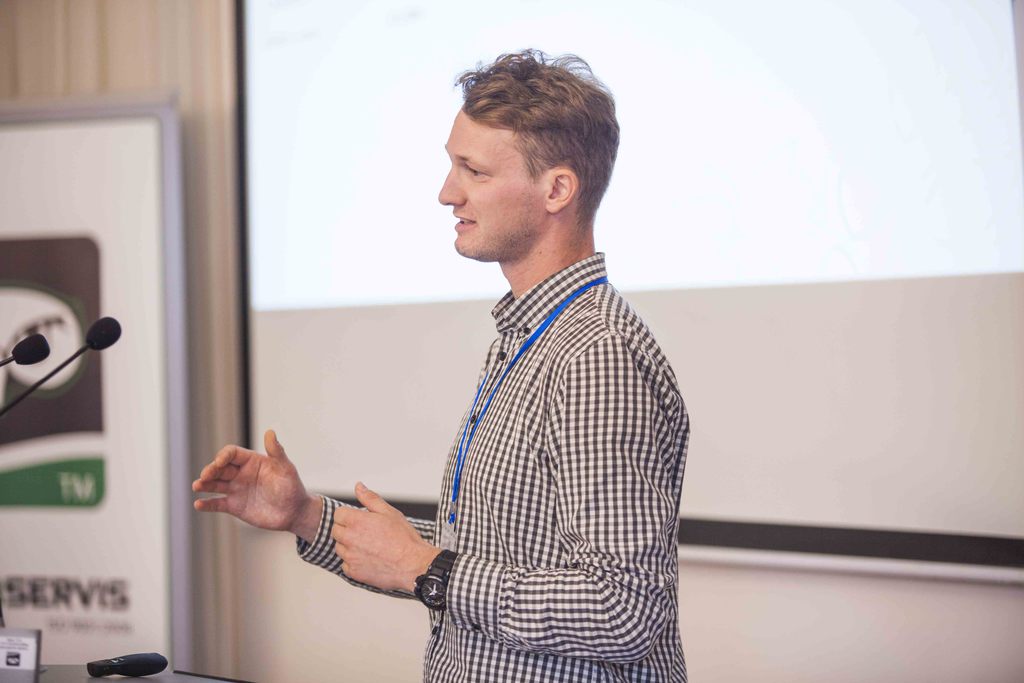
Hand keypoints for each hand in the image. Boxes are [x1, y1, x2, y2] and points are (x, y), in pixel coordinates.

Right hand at [192, 429, 321, 539]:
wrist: (294, 512)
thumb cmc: (292, 487)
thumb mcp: (285, 468)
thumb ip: (276, 451)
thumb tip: (270, 431)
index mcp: (252, 461)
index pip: (232, 454)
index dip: (223, 456)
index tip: (219, 462)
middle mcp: (241, 474)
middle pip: (220, 468)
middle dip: (210, 470)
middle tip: (205, 476)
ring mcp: (236, 489)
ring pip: (215, 484)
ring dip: (204, 484)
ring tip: (196, 486)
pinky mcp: (234, 506)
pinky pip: (217, 503)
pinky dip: (207, 504)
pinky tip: (198, 504)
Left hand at [332, 482, 439, 592]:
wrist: (413, 564)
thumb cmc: (403, 538)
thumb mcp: (388, 512)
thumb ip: (370, 498)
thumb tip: (359, 487)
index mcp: (356, 521)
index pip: (338, 514)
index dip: (349, 515)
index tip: (360, 519)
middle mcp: (349, 539)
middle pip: (336, 530)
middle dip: (347, 529)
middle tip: (366, 532)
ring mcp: (350, 557)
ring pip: (340, 548)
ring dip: (349, 546)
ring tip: (369, 546)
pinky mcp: (354, 572)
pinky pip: (346, 565)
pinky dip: (353, 562)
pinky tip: (368, 559)